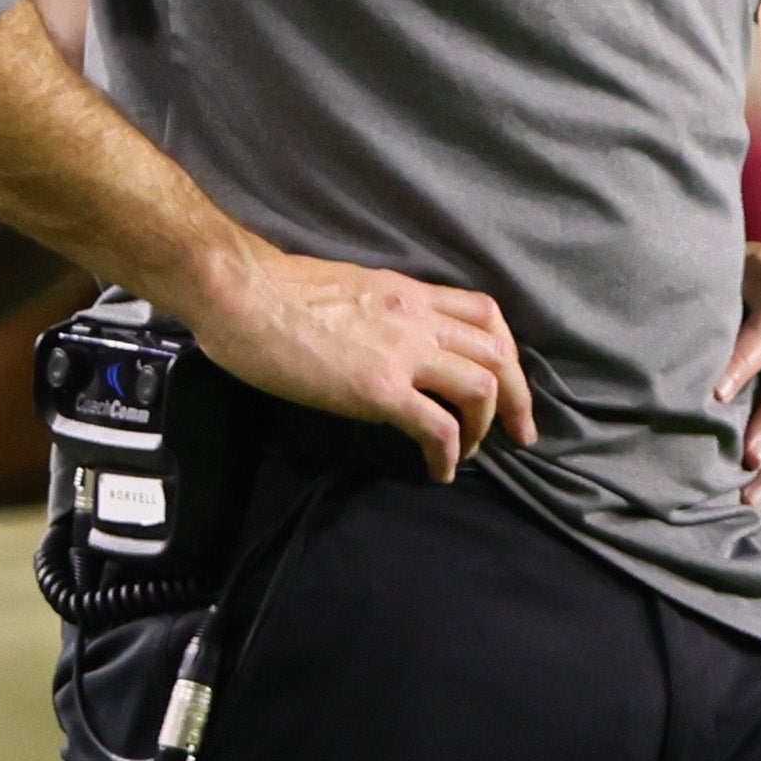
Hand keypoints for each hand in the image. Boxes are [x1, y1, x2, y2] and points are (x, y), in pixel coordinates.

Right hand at [180, 240, 531, 478]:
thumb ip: (379, 313)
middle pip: (497, 354)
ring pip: (480, 388)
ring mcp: (402, 353)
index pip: (484, 314)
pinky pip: (436, 427)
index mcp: (408, 293)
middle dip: (517, 398)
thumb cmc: (274, 292)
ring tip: (467, 452)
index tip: (506, 382)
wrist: (241, 294)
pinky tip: (438, 470)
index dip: (505, 352)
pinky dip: (448, 454)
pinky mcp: (378, 389)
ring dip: (483, 427)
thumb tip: (383, 340)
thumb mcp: (348, 290)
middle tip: (519, 432)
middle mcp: (417, 319)